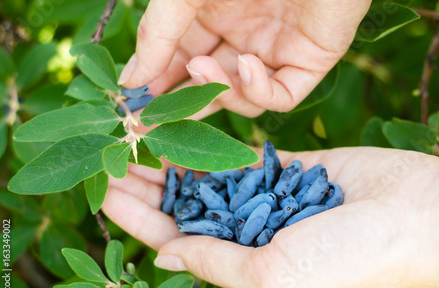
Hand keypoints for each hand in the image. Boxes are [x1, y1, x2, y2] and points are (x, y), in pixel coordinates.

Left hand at [102, 148, 438, 287]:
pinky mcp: (287, 166)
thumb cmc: (349, 257)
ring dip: (173, 162)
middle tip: (111, 160)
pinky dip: (211, 147)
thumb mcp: (274, 274)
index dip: (139, 219)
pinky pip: (240, 156)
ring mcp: (268, 196)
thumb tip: (165, 255)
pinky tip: (181, 134)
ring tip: (136, 143)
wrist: (414, 214)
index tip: (104, 194)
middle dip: (148, 187)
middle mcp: (251, 231)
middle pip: (187, 207)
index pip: (178, 241)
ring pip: (208, 178)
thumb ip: (217, 261)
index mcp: (244, 263)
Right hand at [118, 0, 370, 115]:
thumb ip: (157, 34)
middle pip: (209, 86)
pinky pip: (281, 96)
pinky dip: (259, 91)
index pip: (179, 61)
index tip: (134, 105)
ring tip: (203, 68)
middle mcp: (241, 36)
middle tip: (154, 122)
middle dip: (182, 103)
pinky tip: (247, 64)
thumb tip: (130, 81)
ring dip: (219, 91)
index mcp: (211, 15)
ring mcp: (274, 52)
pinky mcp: (309, 62)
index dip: (157, 84)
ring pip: (242, 96)